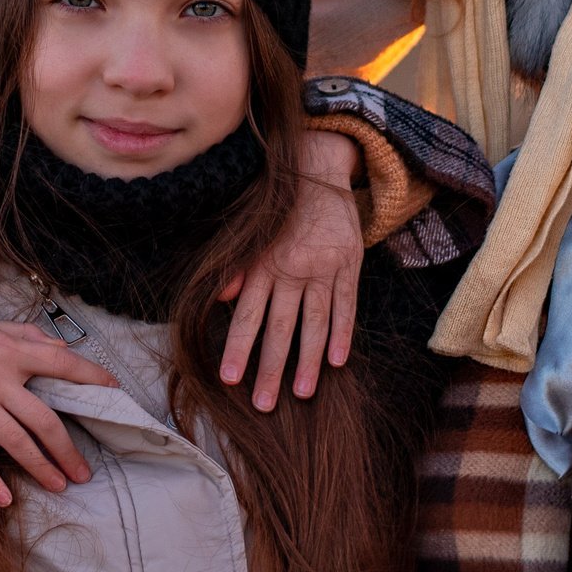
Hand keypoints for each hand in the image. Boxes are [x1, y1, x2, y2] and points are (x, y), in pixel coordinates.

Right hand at [0, 308, 116, 506]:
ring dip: (41, 467)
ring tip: (59, 486)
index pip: (63, 364)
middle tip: (84, 473)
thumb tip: (59, 345)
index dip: (91, 378)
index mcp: (12, 352)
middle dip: (68, 450)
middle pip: (45, 420)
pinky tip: (4, 500)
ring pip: (17, 442)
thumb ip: (26, 334)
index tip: (114, 393)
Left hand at [215, 129, 361, 410]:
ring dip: (308, 362)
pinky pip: (346, 305)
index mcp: (263, 263)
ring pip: (314, 323)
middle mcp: (291, 268)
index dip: (239, 347)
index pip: (248, 314)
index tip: (231, 379)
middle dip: (271, 369)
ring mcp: (323, 268)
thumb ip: (237, 265)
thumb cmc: (277, 206)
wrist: (318, 166)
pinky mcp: (349, 264)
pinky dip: (342, 333)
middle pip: (280, 328)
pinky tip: (338, 361)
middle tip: (264, 405)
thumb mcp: (250, 229)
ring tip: (303, 394)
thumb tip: (222, 298)